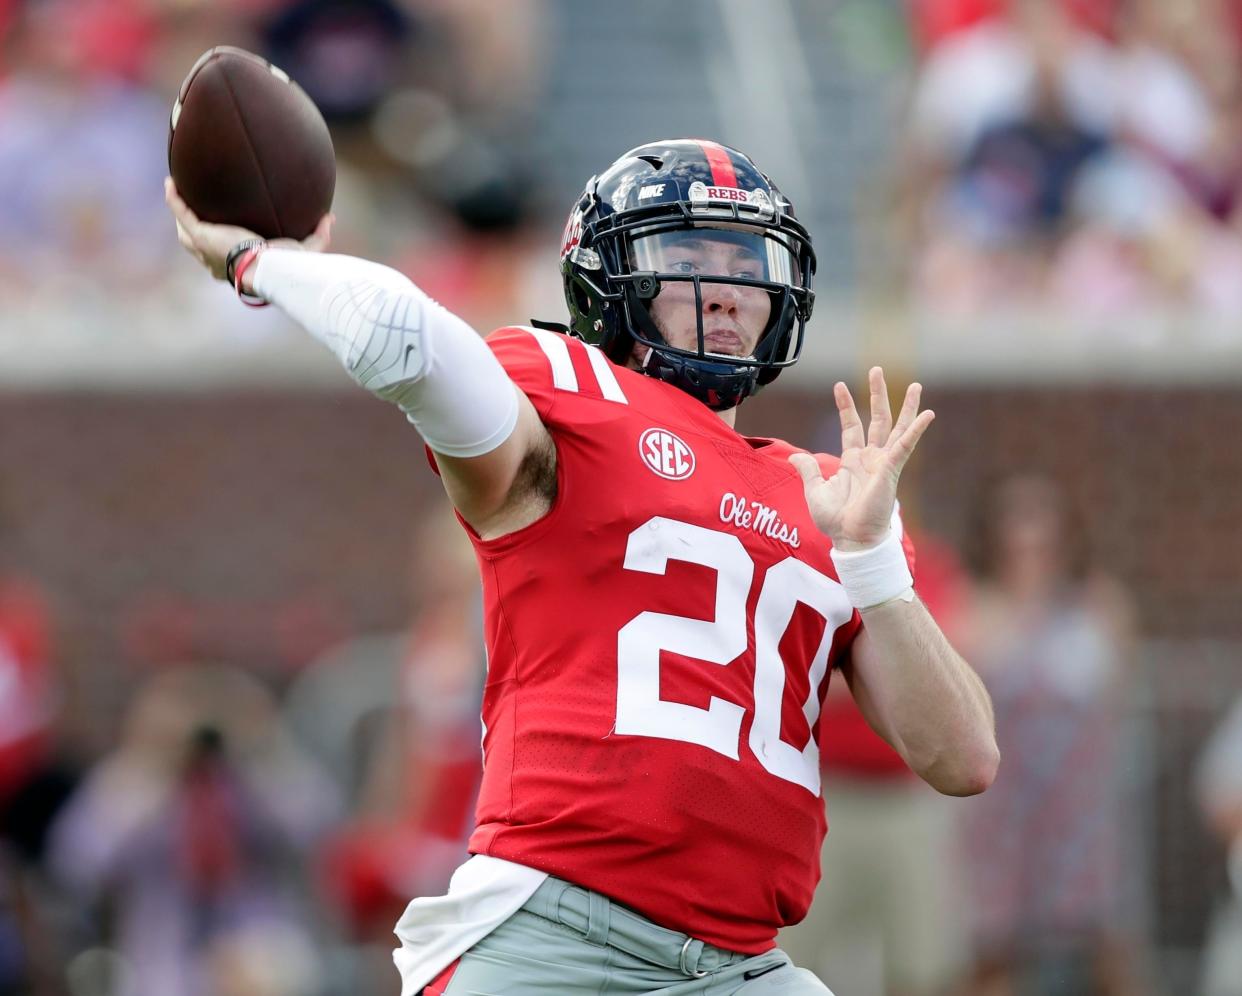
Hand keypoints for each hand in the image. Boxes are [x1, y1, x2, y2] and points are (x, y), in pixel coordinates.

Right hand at [164, 177, 332, 284]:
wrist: (269, 268)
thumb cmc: (285, 266)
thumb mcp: (304, 250)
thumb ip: (318, 235)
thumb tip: (329, 218)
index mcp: (238, 268)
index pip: (228, 258)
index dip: (225, 247)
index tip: (230, 234)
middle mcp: (216, 262)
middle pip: (201, 247)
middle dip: (197, 231)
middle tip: (198, 213)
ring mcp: (204, 249)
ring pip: (185, 231)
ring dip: (182, 213)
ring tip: (178, 194)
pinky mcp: (199, 235)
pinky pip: (181, 212)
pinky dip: (175, 198)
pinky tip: (171, 183)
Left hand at [789, 367, 933, 550]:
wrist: (850, 539)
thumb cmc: (835, 521)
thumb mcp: (814, 491)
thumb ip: (807, 470)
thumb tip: (793, 456)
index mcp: (852, 461)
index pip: (851, 426)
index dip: (846, 406)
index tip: (840, 385)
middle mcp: (871, 458)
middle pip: (878, 419)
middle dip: (877, 394)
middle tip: (877, 370)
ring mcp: (883, 463)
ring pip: (898, 428)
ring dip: (906, 407)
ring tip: (916, 385)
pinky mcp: (891, 470)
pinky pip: (906, 446)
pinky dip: (916, 430)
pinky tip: (928, 414)